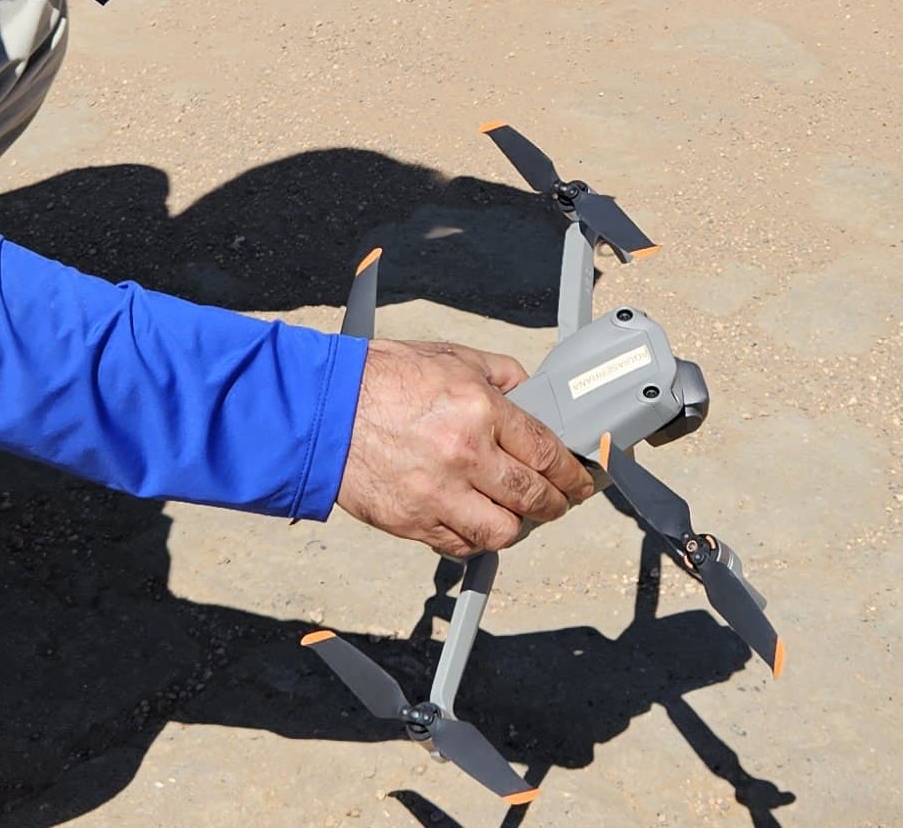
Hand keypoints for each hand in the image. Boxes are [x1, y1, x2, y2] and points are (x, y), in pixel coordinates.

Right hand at [333, 340, 596, 555]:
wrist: (322, 409)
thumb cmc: (380, 379)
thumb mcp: (450, 356)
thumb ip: (500, 375)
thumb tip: (531, 394)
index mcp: (478, 409)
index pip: (546, 453)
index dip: (572, 473)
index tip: (581, 480)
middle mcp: (464, 455)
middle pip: (534, 498)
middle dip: (557, 504)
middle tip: (560, 501)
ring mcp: (437, 494)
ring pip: (503, 532)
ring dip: (517, 526)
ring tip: (517, 514)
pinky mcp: (413, 521)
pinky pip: (461, 546)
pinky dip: (476, 539)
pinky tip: (477, 522)